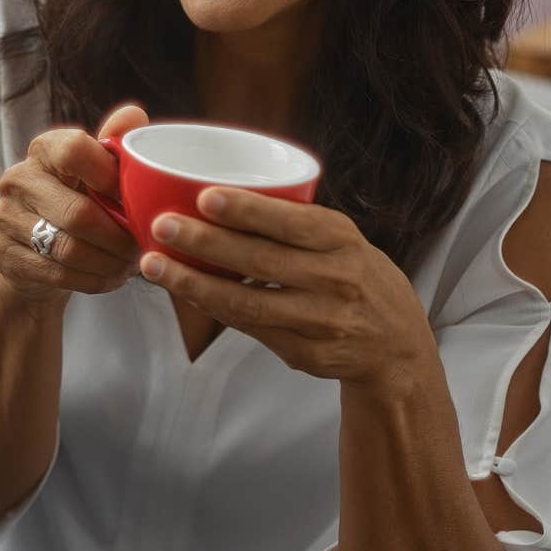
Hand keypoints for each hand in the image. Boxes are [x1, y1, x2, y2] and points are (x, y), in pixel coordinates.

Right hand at [0, 104, 147, 303]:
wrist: (35, 251)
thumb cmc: (76, 202)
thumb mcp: (97, 173)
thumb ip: (115, 144)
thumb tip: (134, 114)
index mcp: (43, 150)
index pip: (74, 150)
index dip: (112, 176)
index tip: (134, 200)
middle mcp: (17, 178)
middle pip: (77, 213)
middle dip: (118, 237)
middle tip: (141, 248)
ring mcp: (4, 216)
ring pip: (68, 248)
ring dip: (108, 263)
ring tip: (129, 266)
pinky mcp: (1, 252)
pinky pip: (56, 273)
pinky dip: (92, 280)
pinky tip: (109, 278)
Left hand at [136, 187, 438, 390]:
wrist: (396, 346)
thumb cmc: (354, 276)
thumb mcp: (341, 241)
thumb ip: (293, 223)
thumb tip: (215, 196)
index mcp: (341, 241)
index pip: (291, 223)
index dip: (247, 211)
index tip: (205, 196)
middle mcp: (335, 280)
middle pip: (260, 261)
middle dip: (205, 243)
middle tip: (161, 226)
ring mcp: (320, 321)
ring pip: (246, 303)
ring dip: (194, 283)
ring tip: (154, 265)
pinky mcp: (305, 354)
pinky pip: (249, 328)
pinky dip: (212, 308)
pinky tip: (184, 291)